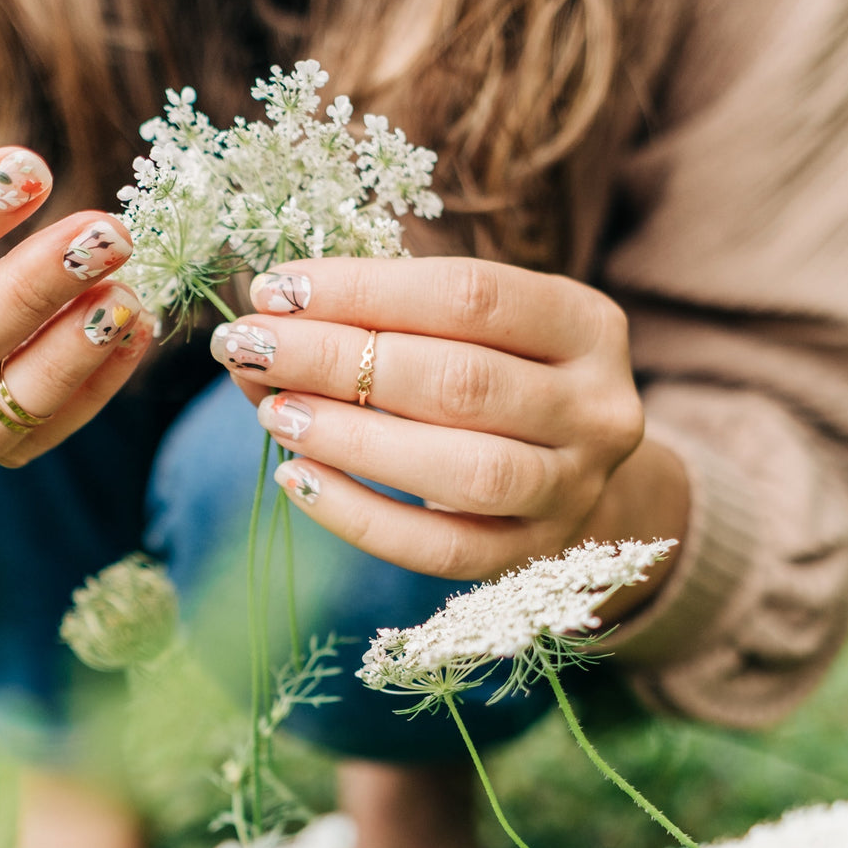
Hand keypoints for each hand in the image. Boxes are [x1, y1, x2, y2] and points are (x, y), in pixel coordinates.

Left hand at [210, 256, 688, 609]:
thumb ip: (377, 322)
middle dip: (338, 360)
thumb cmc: (496, 377)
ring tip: (273, 413)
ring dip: (353, 440)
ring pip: (464, 471)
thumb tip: (262, 325)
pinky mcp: (532, 559)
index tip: (276, 288)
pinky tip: (298, 480)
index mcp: (585, 325)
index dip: (364, 289)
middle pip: (461, 382)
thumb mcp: (464, 330)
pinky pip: (442, 550)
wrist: (576, 477)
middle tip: (251, 346)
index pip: (470, 294)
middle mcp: (596, 409)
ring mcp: (573, 492)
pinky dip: (361, 517)